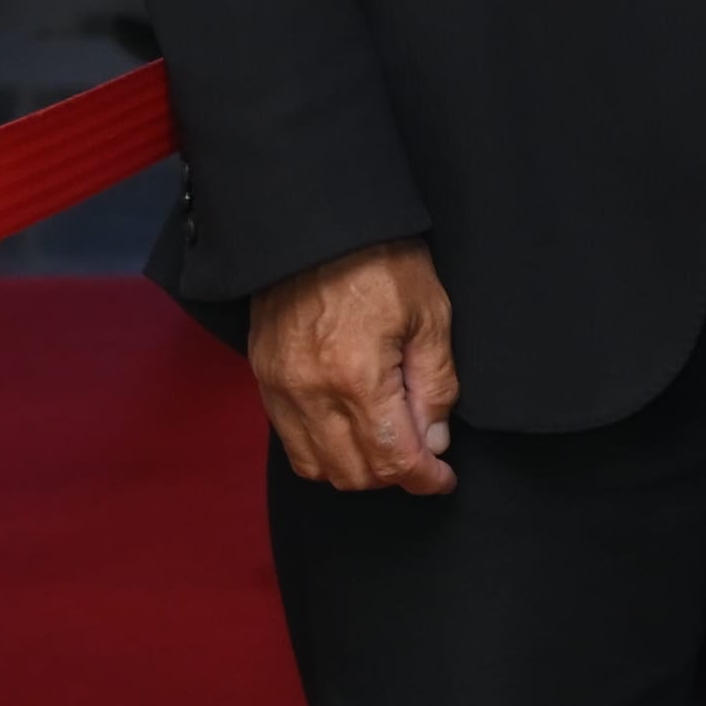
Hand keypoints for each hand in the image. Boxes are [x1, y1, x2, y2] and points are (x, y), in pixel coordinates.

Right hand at [253, 236, 460, 496]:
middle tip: (423, 459)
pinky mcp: (263, 379)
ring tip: (388, 448)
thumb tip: (435, 440)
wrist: (316, 226)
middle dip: (393, 477)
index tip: (443, 479)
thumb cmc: (381, 262)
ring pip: (316, 467)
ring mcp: (279, 389)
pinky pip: (289, 441)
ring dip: (355, 469)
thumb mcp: (430, 317)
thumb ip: (435, 386)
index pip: (393, 459)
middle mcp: (310, 394)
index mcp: (357, 379)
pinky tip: (350, 432)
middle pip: (352, 474)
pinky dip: (322, 451)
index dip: (425, 478)